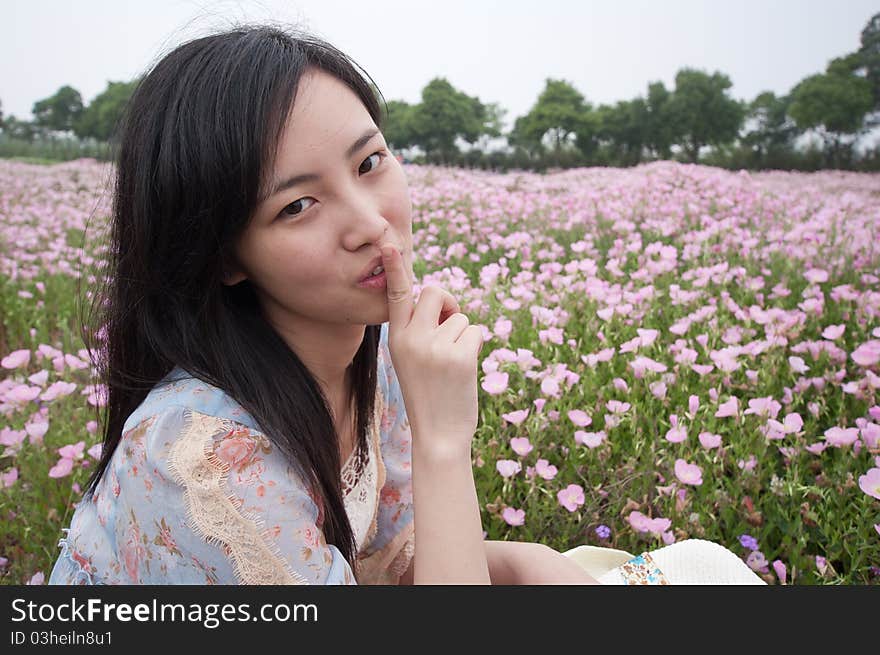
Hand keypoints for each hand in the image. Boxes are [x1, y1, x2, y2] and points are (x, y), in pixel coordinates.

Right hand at [381, 243, 483, 459]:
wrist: (438, 435)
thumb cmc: (428, 395)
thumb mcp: (411, 359)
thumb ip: (419, 331)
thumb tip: (441, 301)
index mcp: (395, 338)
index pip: (396, 294)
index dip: (396, 267)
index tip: (388, 243)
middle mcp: (412, 338)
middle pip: (436, 292)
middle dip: (448, 304)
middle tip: (448, 328)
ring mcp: (435, 346)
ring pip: (460, 317)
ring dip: (462, 336)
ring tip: (452, 364)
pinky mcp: (459, 356)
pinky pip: (475, 331)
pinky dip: (474, 346)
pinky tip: (464, 369)